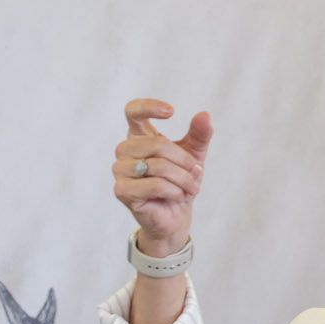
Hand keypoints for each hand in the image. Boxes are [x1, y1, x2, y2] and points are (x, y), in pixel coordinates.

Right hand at [112, 98, 210, 252]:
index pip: (133, 111)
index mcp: (138, 136)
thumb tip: (204, 115)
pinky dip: (174, 191)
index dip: (149, 107)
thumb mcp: (194, 155)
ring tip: (191, 187)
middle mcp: (124, 151)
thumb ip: (199, 134)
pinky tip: (178, 196)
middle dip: (184, 160)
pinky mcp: (122, 191)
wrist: (176, 216)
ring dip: (182, 178)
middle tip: (197, 173)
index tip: (172, 111)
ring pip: (157, 166)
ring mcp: (120, 171)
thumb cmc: (181, 181)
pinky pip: (155, 184)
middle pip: (156, 144)